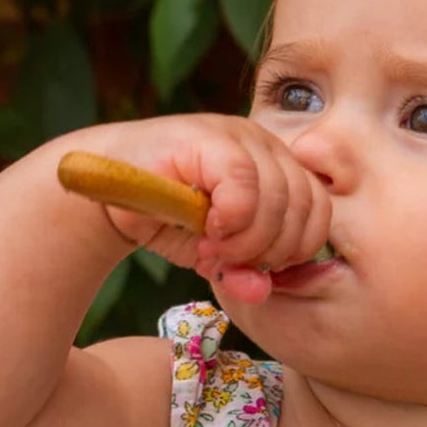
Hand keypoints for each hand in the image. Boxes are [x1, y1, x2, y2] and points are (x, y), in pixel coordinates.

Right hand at [85, 114, 330, 304]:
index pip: (319, 210)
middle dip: (270, 249)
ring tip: (213, 248)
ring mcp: (240, 136)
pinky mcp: (212, 138)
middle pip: (304, 207)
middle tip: (230, 260)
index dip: (294, 249)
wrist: (107, 194)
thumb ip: (245, 271)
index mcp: (278, 167)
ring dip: (247, 240)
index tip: (258, 266)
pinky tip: (206, 229)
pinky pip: (246, 187)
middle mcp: (266, 144)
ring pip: (278, 199)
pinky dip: (231, 220)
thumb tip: (261, 291)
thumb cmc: (166, 219)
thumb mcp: (215, 255)